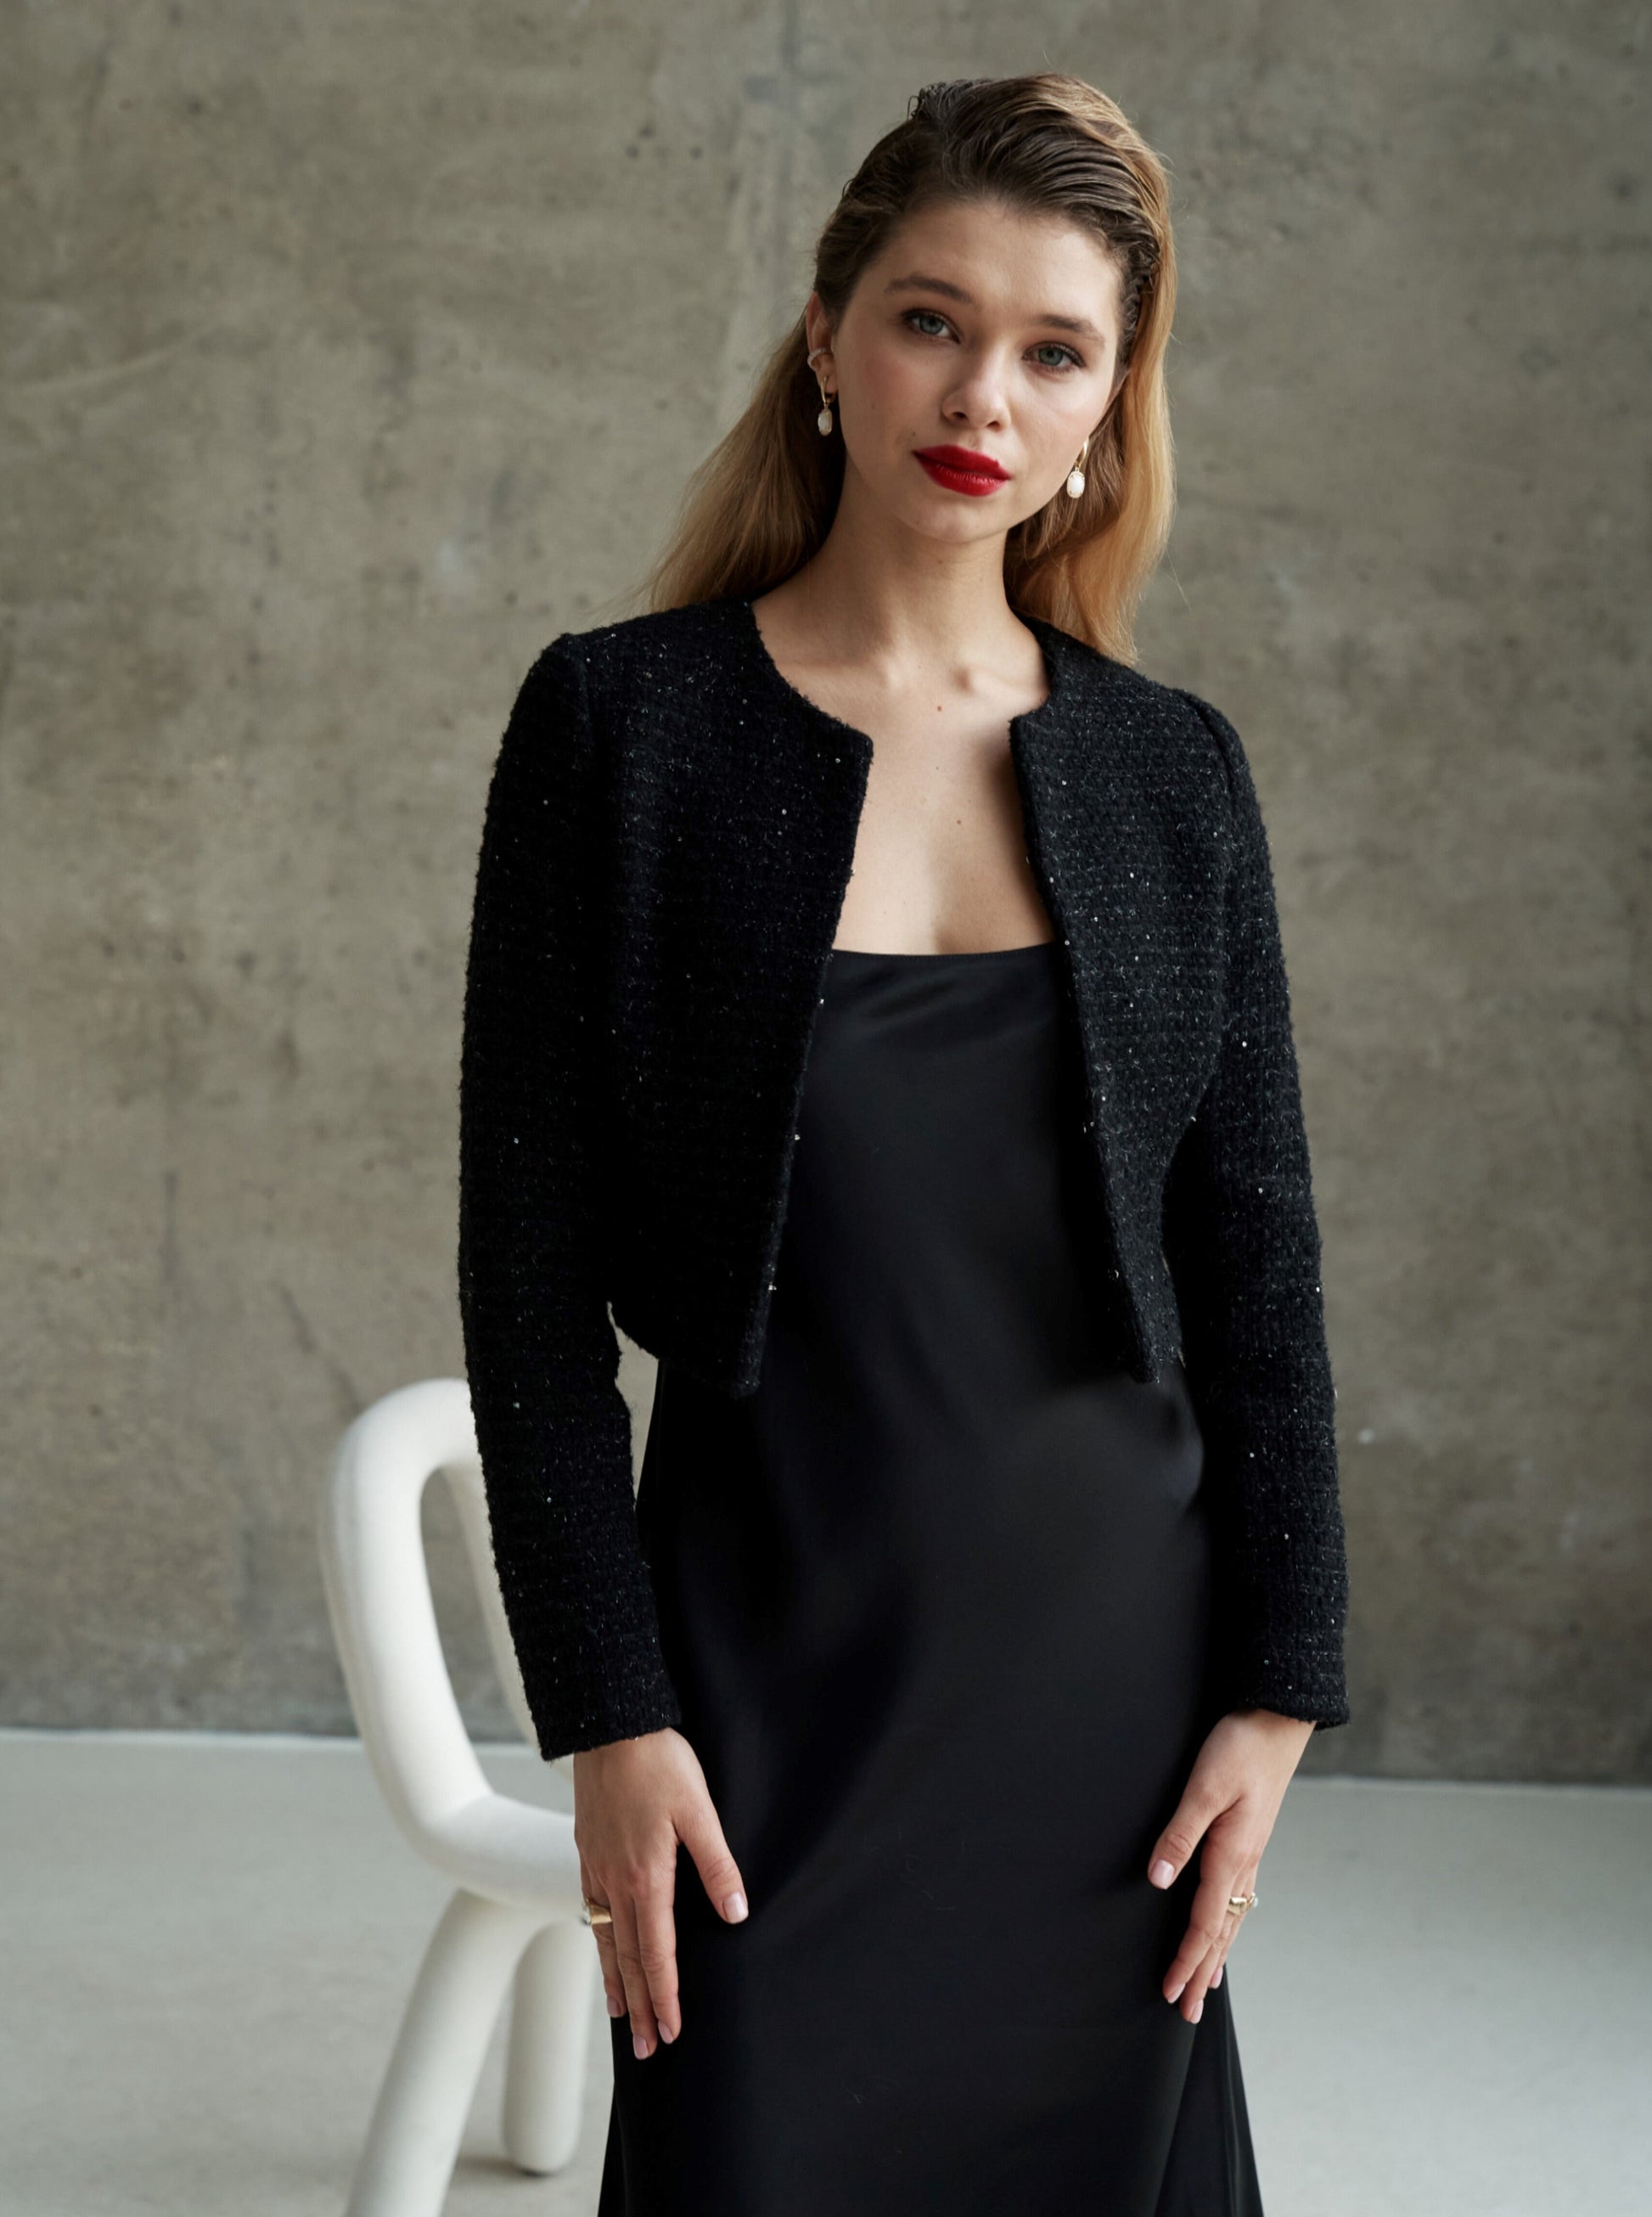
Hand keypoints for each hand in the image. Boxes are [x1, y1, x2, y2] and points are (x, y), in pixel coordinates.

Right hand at [572, 1727, 749, 2058]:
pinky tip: (602, 1946)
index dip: (666, 1995)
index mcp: (647, 1876)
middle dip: (639, 2007)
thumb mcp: (700, 1809)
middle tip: (646, 2049)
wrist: (610, 1724)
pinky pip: (590, 1909)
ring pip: (604, 1938)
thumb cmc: (659, 1762)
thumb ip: (718, 1863)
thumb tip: (736, 1913)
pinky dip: (597, 1941)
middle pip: (627, 1958)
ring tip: (621, 2016)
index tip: (672, 2030)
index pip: (657, 1952)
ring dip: (614, 1981)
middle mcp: (615, 1880)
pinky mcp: (587, 1850)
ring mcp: (596, 1867)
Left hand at [1146, 1705, 1313, 2023]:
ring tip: (1208, 1984)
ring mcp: (1251, 1853)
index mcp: (1232, 1856)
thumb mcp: (1203, 1789)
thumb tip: (1158, 1883)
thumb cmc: (1239, 1748)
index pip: (1205, 1924)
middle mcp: (1245, 1863)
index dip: (1185, 1960)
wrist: (1277, 1719)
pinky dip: (1230, 1924)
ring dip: (1218, 1953)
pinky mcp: (1250, 1838)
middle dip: (1202, 1972)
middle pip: (1222, 1932)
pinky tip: (1228, 1926)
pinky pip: (1240, 1897)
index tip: (1169, 1992)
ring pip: (1234, 1918)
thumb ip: (1179, 1836)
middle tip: (1188, 2012)